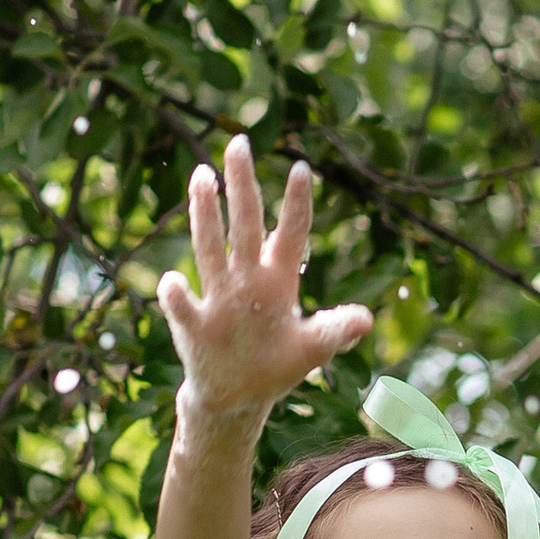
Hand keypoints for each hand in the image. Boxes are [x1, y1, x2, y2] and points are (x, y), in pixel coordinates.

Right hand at [156, 136, 368, 426]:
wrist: (237, 396)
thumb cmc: (276, 365)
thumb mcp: (313, 350)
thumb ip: (336, 331)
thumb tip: (367, 320)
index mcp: (278, 281)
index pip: (291, 234)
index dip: (297, 204)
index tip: (302, 167)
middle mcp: (247, 280)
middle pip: (246, 226)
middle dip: (243, 186)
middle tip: (239, 142)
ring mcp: (219, 298)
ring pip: (211, 248)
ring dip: (205, 214)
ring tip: (202, 175)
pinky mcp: (195, 325)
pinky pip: (182, 306)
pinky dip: (176, 294)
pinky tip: (172, 280)